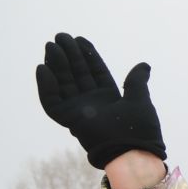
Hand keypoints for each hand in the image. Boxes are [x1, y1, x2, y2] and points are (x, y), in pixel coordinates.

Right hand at [35, 33, 167, 169]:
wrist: (133, 152)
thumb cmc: (141, 130)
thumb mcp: (140, 100)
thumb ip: (137, 82)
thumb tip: (144, 65)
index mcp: (109, 99)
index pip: (96, 72)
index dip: (88, 56)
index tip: (80, 39)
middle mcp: (92, 103)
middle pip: (78, 74)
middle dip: (69, 55)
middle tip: (60, 37)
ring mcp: (79, 111)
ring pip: (64, 83)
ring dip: (57, 65)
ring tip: (51, 46)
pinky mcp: (68, 119)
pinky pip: (52, 101)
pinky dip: (46, 86)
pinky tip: (43, 68)